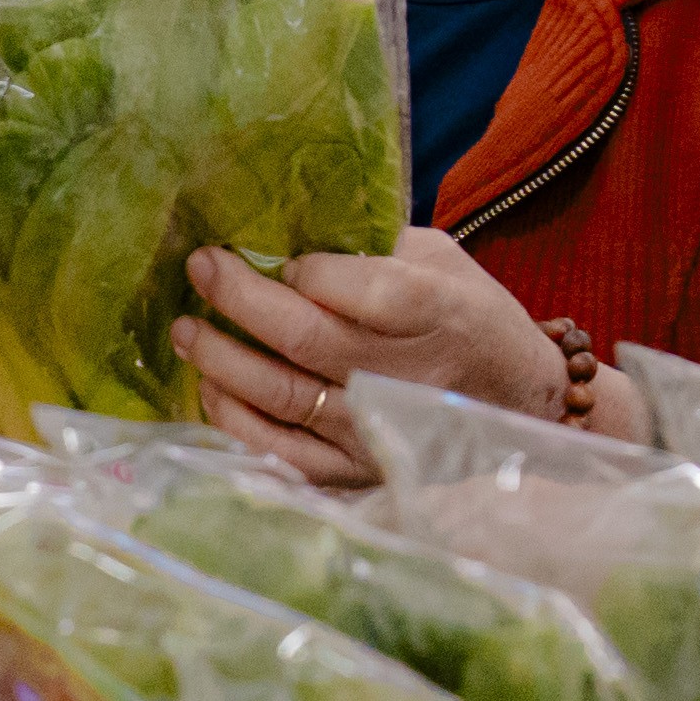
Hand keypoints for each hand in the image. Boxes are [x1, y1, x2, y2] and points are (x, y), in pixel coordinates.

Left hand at [177, 227, 556, 485]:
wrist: (513, 404)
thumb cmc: (469, 317)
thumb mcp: (444, 262)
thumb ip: (379, 248)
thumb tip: (292, 230)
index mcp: (440, 314)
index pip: (371, 292)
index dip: (315, 272)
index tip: (284, 255)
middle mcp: (406, 376)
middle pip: (309, 338)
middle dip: (242, 298)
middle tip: (201, 265)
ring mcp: (375, 429)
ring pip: (281, 394)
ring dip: (221, 357)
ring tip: (186, 327)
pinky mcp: (351, 470)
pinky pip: (277, 450)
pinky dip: (233, 419)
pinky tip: (209, 385)